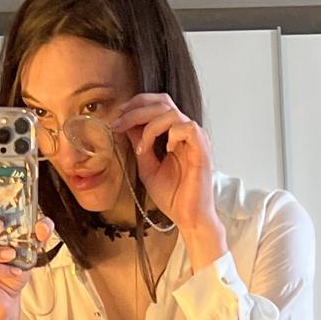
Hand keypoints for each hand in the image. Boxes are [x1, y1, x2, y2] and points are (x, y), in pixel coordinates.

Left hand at [110, 94, 220, 239]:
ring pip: (172, 112)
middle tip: (119, 122)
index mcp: (175, 134)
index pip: (157, 105)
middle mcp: (186, 132)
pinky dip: (171, 133)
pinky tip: (166, 149)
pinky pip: (187, 127)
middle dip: (136, 109)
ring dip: (149, 124)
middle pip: (162, 101)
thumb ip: (140, 145)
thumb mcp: (147, 167)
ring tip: (141, 145)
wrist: (188, 217)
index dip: (136, 105)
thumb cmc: (173, 196)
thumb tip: (126, 126)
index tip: (117, 118)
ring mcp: (196, 139)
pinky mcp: (202, 149)